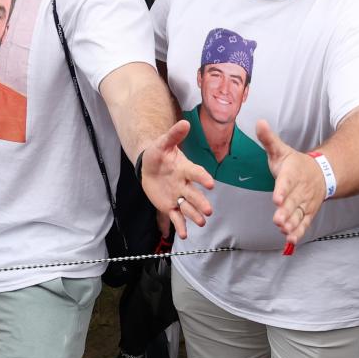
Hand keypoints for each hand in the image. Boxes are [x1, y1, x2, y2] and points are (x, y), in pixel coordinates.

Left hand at [139, 120, 213, 239]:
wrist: (148, 166)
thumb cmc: (158, 154)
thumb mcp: (162, 143)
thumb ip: (174, 135)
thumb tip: (185, 122)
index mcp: (185, 169)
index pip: (196, 173)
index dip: (202, 178)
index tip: (210, 183)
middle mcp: (184, 184)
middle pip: (194, 195)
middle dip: (201, 202)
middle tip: (209, 211)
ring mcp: (178, 196)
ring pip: (188, 208)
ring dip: (195, 215)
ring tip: (202, 222)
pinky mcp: (170, 206)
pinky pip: (176, 217)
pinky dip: (180, 226)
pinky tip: (184, 235)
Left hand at [257, 120, 325, 246]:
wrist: (322, 173)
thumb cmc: (295, 163)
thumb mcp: (281, 149)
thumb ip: (268, 139)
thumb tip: (259, 122)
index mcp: (292, 174)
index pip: (286, 183)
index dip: (282, 191)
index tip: (277, 199)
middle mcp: (300, 190)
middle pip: (293, 202)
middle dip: (285, 212)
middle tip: (277, 219)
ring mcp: (305, 202)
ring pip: (299, 214)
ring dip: (291, 223)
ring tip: (284, 231)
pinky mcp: (307, 212)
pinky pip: (304, 222)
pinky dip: (298, 231)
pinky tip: (291, 240)